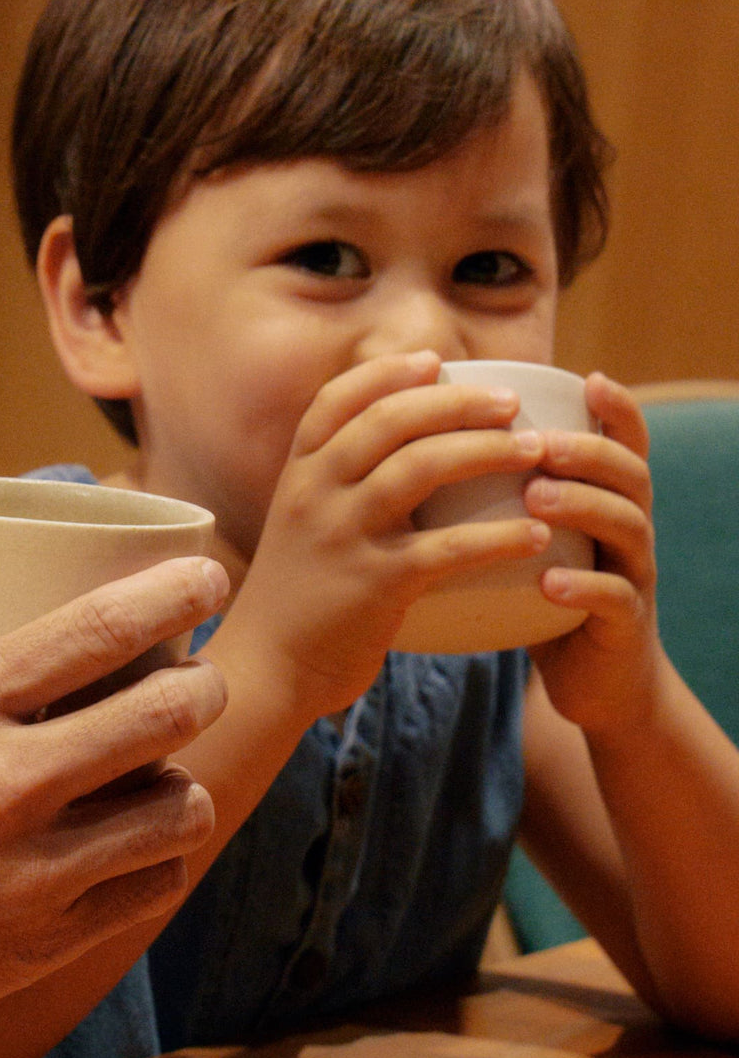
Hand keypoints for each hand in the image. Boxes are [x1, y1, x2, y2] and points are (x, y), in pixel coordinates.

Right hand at [0, 555, 227, 1050]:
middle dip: (202, 686)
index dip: (175, 593)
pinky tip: (138, 850)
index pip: (101, 629)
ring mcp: (32, 870)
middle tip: (199, 681)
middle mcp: (7, 781)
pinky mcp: (41, 943)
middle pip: (166, 714)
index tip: (208, 576)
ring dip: (184, 783)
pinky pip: (150, 889)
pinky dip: (157, 861)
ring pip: (177, 809)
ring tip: (165, 776)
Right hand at [219, 351, 554, 721]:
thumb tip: (398, 450)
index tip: (435, 362)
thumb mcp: (299, 525)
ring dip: (488, 451)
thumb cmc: (296, 597)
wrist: (267, 667)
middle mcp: (314, 493)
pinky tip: (537, 536)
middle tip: (511, 403)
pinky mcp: (375, 584)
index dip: (387, 372)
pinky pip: (448, 548)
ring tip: (535, 451)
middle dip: (457, 402)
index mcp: (297, 474)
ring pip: (421, 467)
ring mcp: (342, 535)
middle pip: (390, 420)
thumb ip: (335, 487)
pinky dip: (499, 537)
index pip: (337, 400)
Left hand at [525, 372, 663, 733]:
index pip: (622, 440)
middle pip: (629, 473)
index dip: (615, 408)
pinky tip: (550, 583)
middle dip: (587, 450)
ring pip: (627, 527)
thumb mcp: (525, 535)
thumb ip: (496, 491)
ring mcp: (633, 575)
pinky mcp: (625, 626)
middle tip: (538, 441)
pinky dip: (583, 589)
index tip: (588, 378)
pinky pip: (614, 600)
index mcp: (605, 497)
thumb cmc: (539, 593)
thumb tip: (424, 436)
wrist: (590, 680)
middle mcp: (628, 526)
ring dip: (582, 505)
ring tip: (536, 496)